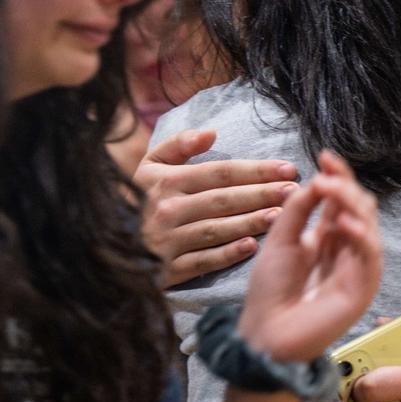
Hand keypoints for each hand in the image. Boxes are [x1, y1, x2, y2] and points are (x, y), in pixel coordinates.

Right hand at [137, 129, 298, 286]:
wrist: (106, 243)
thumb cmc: (138, 199)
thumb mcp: (149, 165)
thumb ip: (178, 145)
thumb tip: (212, 133)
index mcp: (167, 181)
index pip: (220, 172)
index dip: (256, 170)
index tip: (287, 168)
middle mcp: (169, 209)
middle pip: (224, 199)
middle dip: (262, 194)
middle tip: (294, 190)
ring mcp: (169, 241)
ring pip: (217, 229)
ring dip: (251, 222)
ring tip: (281, 216)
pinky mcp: (169, 268)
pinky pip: (203, 260)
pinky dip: (227, 254)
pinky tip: (251, 247)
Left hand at [235, 150, 379, 362]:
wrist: (264, 333)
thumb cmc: (270, 290)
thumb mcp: (279, 239)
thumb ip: (297, 210)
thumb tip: (317, 179)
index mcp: (327, 237)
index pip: (341, 200)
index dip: (337, 177)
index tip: (324, 156)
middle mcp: (345, 249)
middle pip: (359, 207)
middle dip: (345, 186)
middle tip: (325, 176)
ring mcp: (356, 268)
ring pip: (367, 225)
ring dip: (351, 203)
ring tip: (330, 190)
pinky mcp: (362, 288)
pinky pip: (370, 256)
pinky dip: (361, 235)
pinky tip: (344, 221)